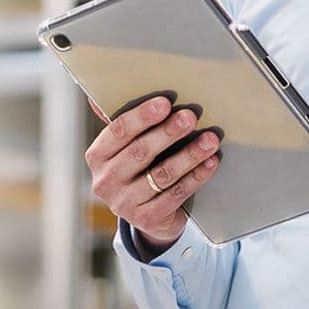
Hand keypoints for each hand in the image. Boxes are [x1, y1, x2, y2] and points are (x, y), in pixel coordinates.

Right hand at [85, 94, 222, 249]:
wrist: (146, 213)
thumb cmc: (138, 167)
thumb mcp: (125, 147)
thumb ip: (123, 122)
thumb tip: (104, 89)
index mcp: (97, 156)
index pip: (118, 131)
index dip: (142, 116)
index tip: (165, 102)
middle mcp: (105, 181)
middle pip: (140, 152)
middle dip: (168, 133)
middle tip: (191, 117)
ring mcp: (124, 204)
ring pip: (162, 175)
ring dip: (190, 155)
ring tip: (211, 139)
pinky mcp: (146, 219)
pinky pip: (176, 195)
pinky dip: (196, 177)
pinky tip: (211, 162)